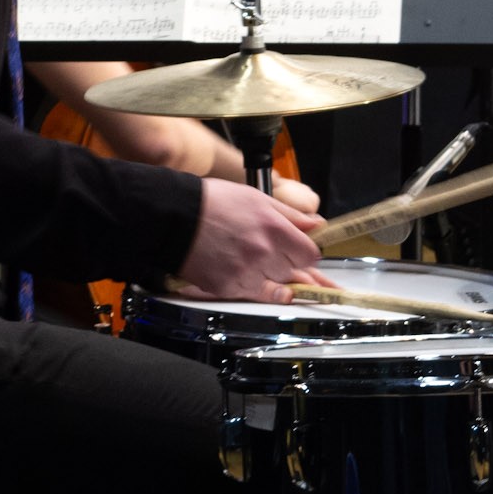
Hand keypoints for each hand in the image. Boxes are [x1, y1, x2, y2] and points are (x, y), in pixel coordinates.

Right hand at [176, 177, 321, 302]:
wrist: (175, 217)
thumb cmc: (213, 202)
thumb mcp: (257, 198)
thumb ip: (291, 215)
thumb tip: (317, 225)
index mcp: (274, 228)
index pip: (310, 254)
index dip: (306, 252)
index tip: (299, 250)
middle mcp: (263, 253)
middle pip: (294, 272)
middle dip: (288, 263)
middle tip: (272, 253)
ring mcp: (246, 273)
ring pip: (276, 287)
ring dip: (270, 276)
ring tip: (253, 260)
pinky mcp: (228, 287)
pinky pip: (252, 295)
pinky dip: (251, 286)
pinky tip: (245, 273)